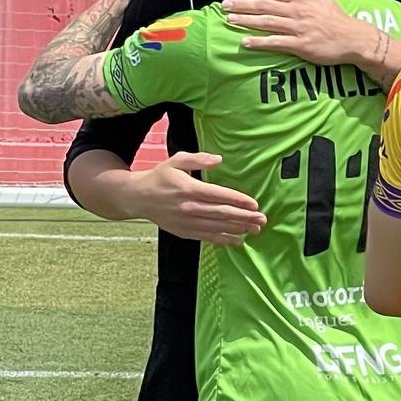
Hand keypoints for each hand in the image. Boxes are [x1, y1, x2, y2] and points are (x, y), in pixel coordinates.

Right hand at [120, 151, 265, 244]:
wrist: (137, 197)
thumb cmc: (160, 177)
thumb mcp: (176, 160)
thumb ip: (198, 159)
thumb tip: (219, 160)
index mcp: (189, 188)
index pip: (219, 195)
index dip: (238, 200)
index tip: (254, 204)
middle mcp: (189, 207)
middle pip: (221, 213)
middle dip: (244, 217)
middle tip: (262, 219)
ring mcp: (186, 222)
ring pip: (216, 227)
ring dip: (238, 230)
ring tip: (255, 230)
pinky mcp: (184, 232)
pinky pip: (206, 237)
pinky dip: (223, 240)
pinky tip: (237, 241)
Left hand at [224, 0, 379, 66]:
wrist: (354, 38)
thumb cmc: (337, 19)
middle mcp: (297, 9)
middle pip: (264, 5)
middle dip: (242, 6)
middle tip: (225, 6)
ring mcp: (298, 27)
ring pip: (266, 22)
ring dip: (245, 21)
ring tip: (229, 21)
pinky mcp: (300, 44)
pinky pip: (275, 42)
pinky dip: (258, 42)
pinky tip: (245, 42)